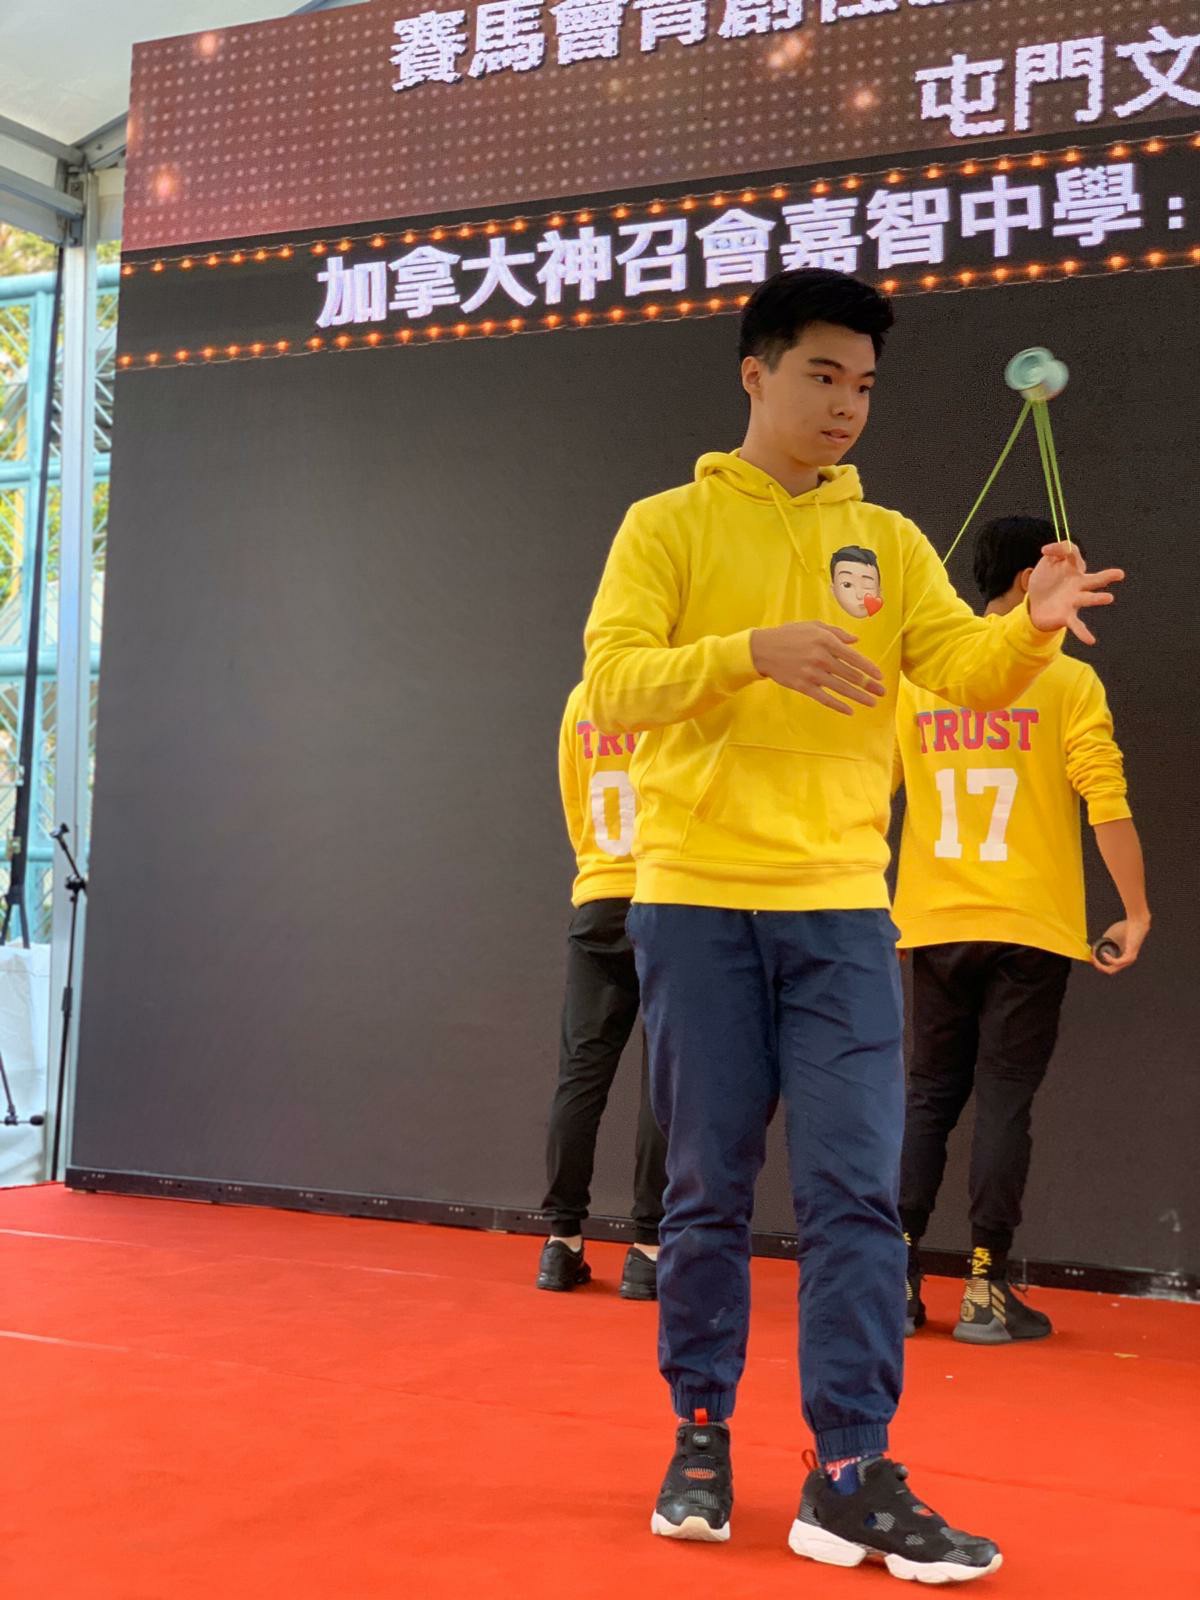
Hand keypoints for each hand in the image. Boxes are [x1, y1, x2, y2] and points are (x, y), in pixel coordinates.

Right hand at [750, 622, 884, 714]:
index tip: (880, 676)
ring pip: (841, 688)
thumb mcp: (813, 626)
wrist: (763, 649)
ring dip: (859, 696)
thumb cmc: (789, 635)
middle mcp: (821, 658)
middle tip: (882, 692)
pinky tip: (849, 710)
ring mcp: (812, 673)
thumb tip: (856, 641)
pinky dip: (838, 705)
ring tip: (872, 703)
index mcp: (826, 641)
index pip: (853, 657)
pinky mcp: (803, 686)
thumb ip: (836, 633)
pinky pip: (824, 698)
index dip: (868, 668)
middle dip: (868, 684)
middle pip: (850, 674)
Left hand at [1027, 542, 1123, 644]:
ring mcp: (1074, 600)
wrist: (1036, 605)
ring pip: (1088, 599)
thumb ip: (1053, 553)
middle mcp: (1078, 584)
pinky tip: (1091, 641)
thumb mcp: (1047, 563)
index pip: (1073, 554)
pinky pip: (1077, 625)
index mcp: (1073, 568)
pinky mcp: (1067, 615)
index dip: (1061, 549)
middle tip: (1119, 574)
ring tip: (1109, 599)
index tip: (1045, 551)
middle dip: (1107, 576)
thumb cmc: (1046, 581)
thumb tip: (1048, 549)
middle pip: (1094, 579)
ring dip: (1097, 599)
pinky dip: (1083, 632)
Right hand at [1091, 916, 1149, 974]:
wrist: (1136, 922)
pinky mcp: (1130, 956)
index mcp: (1123, 958)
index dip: (1098, 964)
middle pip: (1109, 971)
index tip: (1091, 956)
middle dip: (1098, 966)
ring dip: (1100, 964)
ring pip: (1112, 970)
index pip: (1109, 967)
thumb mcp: (1111, 936)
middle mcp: (1127, 961)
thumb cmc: (1125, 928)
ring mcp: (1129, 960)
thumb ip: (1104, 942)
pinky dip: (1108, 959)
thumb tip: (1094, 948)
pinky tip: (1103, 954)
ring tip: (1094, 956)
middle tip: (1091, 958)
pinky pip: (1117, 962)